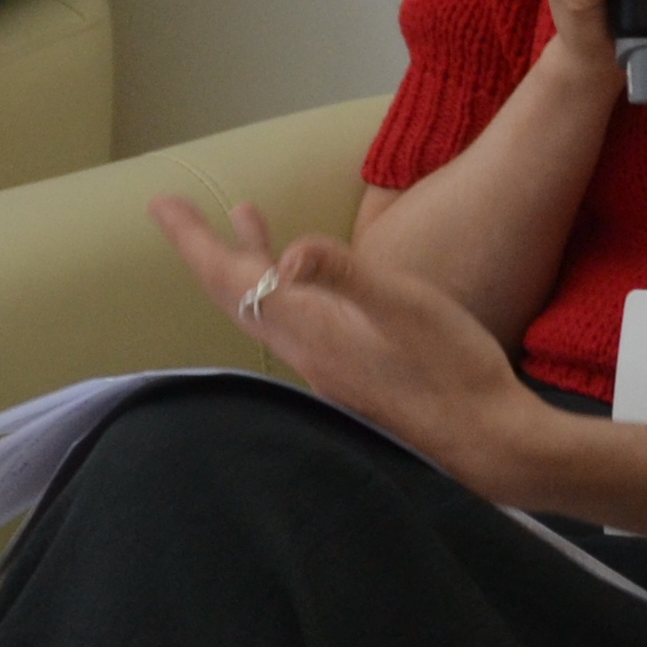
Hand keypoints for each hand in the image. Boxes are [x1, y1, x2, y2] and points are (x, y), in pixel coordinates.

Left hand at [150, 195, 553, 500]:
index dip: (194, 240)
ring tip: (245, 216)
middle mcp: (305, 350)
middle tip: (174, 209)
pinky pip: (293, 318)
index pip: (231, 279)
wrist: (486, 442)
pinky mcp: (348, 372)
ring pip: (265, 306)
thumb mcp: (405, 308)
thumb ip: (347, 276)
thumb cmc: (452, 371)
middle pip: (235, 293)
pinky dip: (281, 283)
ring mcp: (325, 365)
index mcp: (310, 329)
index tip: (160, 204)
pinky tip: (305, 276)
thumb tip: (292, 250)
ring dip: (246, 260)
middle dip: (205, 246)